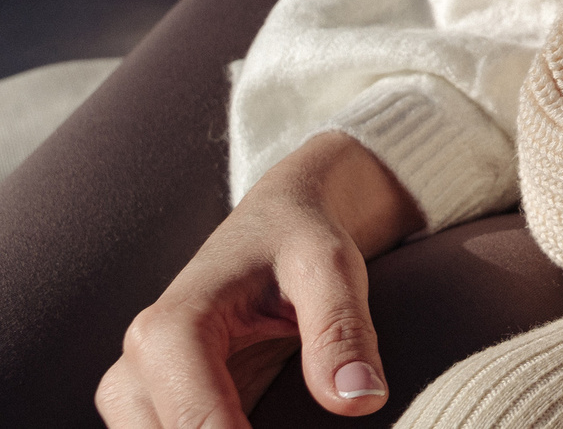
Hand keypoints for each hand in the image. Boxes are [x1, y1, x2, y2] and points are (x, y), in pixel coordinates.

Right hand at [97, 132, 423, 427]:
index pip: (197, 425)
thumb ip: (342, 332)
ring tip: (286, 420)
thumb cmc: (301, 237)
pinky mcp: (155, 409)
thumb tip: (362, 401)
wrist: (278, 220)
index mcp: (170, 331)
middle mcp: (135, 368)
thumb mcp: (332, 267)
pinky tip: (263, 426)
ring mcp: (137, 395)